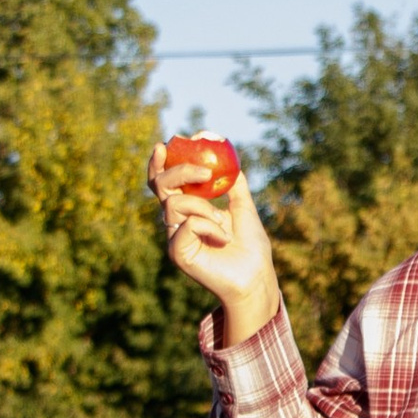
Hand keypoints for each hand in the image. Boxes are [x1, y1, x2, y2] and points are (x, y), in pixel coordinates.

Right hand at [148, 143, 283, 341]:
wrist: (256, 274)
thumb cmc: (250, 246)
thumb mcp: (243, 206)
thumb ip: (234, 184)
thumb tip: (229, 159)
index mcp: (188, 209)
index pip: (164, 182)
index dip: (160, 163)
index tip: (166, 143)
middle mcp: (177, 221)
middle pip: (160, 186)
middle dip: (178, 171)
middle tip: (204, 171)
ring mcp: (174, 237)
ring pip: (176, 204)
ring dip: (205, 208)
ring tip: (223, 224)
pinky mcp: (177, 252)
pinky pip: (187, 224)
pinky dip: (210, 227)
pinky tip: (224, 239)